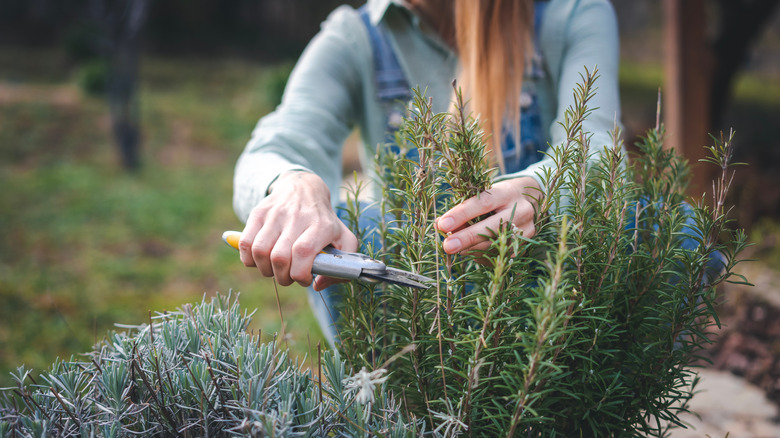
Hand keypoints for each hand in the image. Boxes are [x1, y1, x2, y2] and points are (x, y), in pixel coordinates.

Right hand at [238, 171, 357, 289]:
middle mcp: (297, 217)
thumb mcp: (344, 239)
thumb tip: (317, 285)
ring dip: (265, 270)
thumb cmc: (324, 222)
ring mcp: (276, 214)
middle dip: (282, 277)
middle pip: (280, 257)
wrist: (304, 188)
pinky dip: (249, 259)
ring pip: (260, 251)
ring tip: (275, 269)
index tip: (305, 279)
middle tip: (288, 276)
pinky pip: (246, 243)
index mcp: (321, 225)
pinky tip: (260, 260)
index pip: (303, 252)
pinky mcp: (258, 213)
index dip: (300, 273)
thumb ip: (340, 268)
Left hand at [435, 177, 539, 254]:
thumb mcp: (485, 194)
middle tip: (447, 246)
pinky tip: (471, 251)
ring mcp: (527, 228)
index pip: (483, 203)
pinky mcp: (526, 244)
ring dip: (471, 248)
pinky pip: (500, 254)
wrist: (532, 199)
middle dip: (466, 238)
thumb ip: (463, 207)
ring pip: (495, 244)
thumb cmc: (499, 196)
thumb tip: (440, 224)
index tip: (442, 225)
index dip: (461, 215)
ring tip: (454, 248)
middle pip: (492, 227)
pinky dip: (482, 255)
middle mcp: (521, 210)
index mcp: (507, 192)